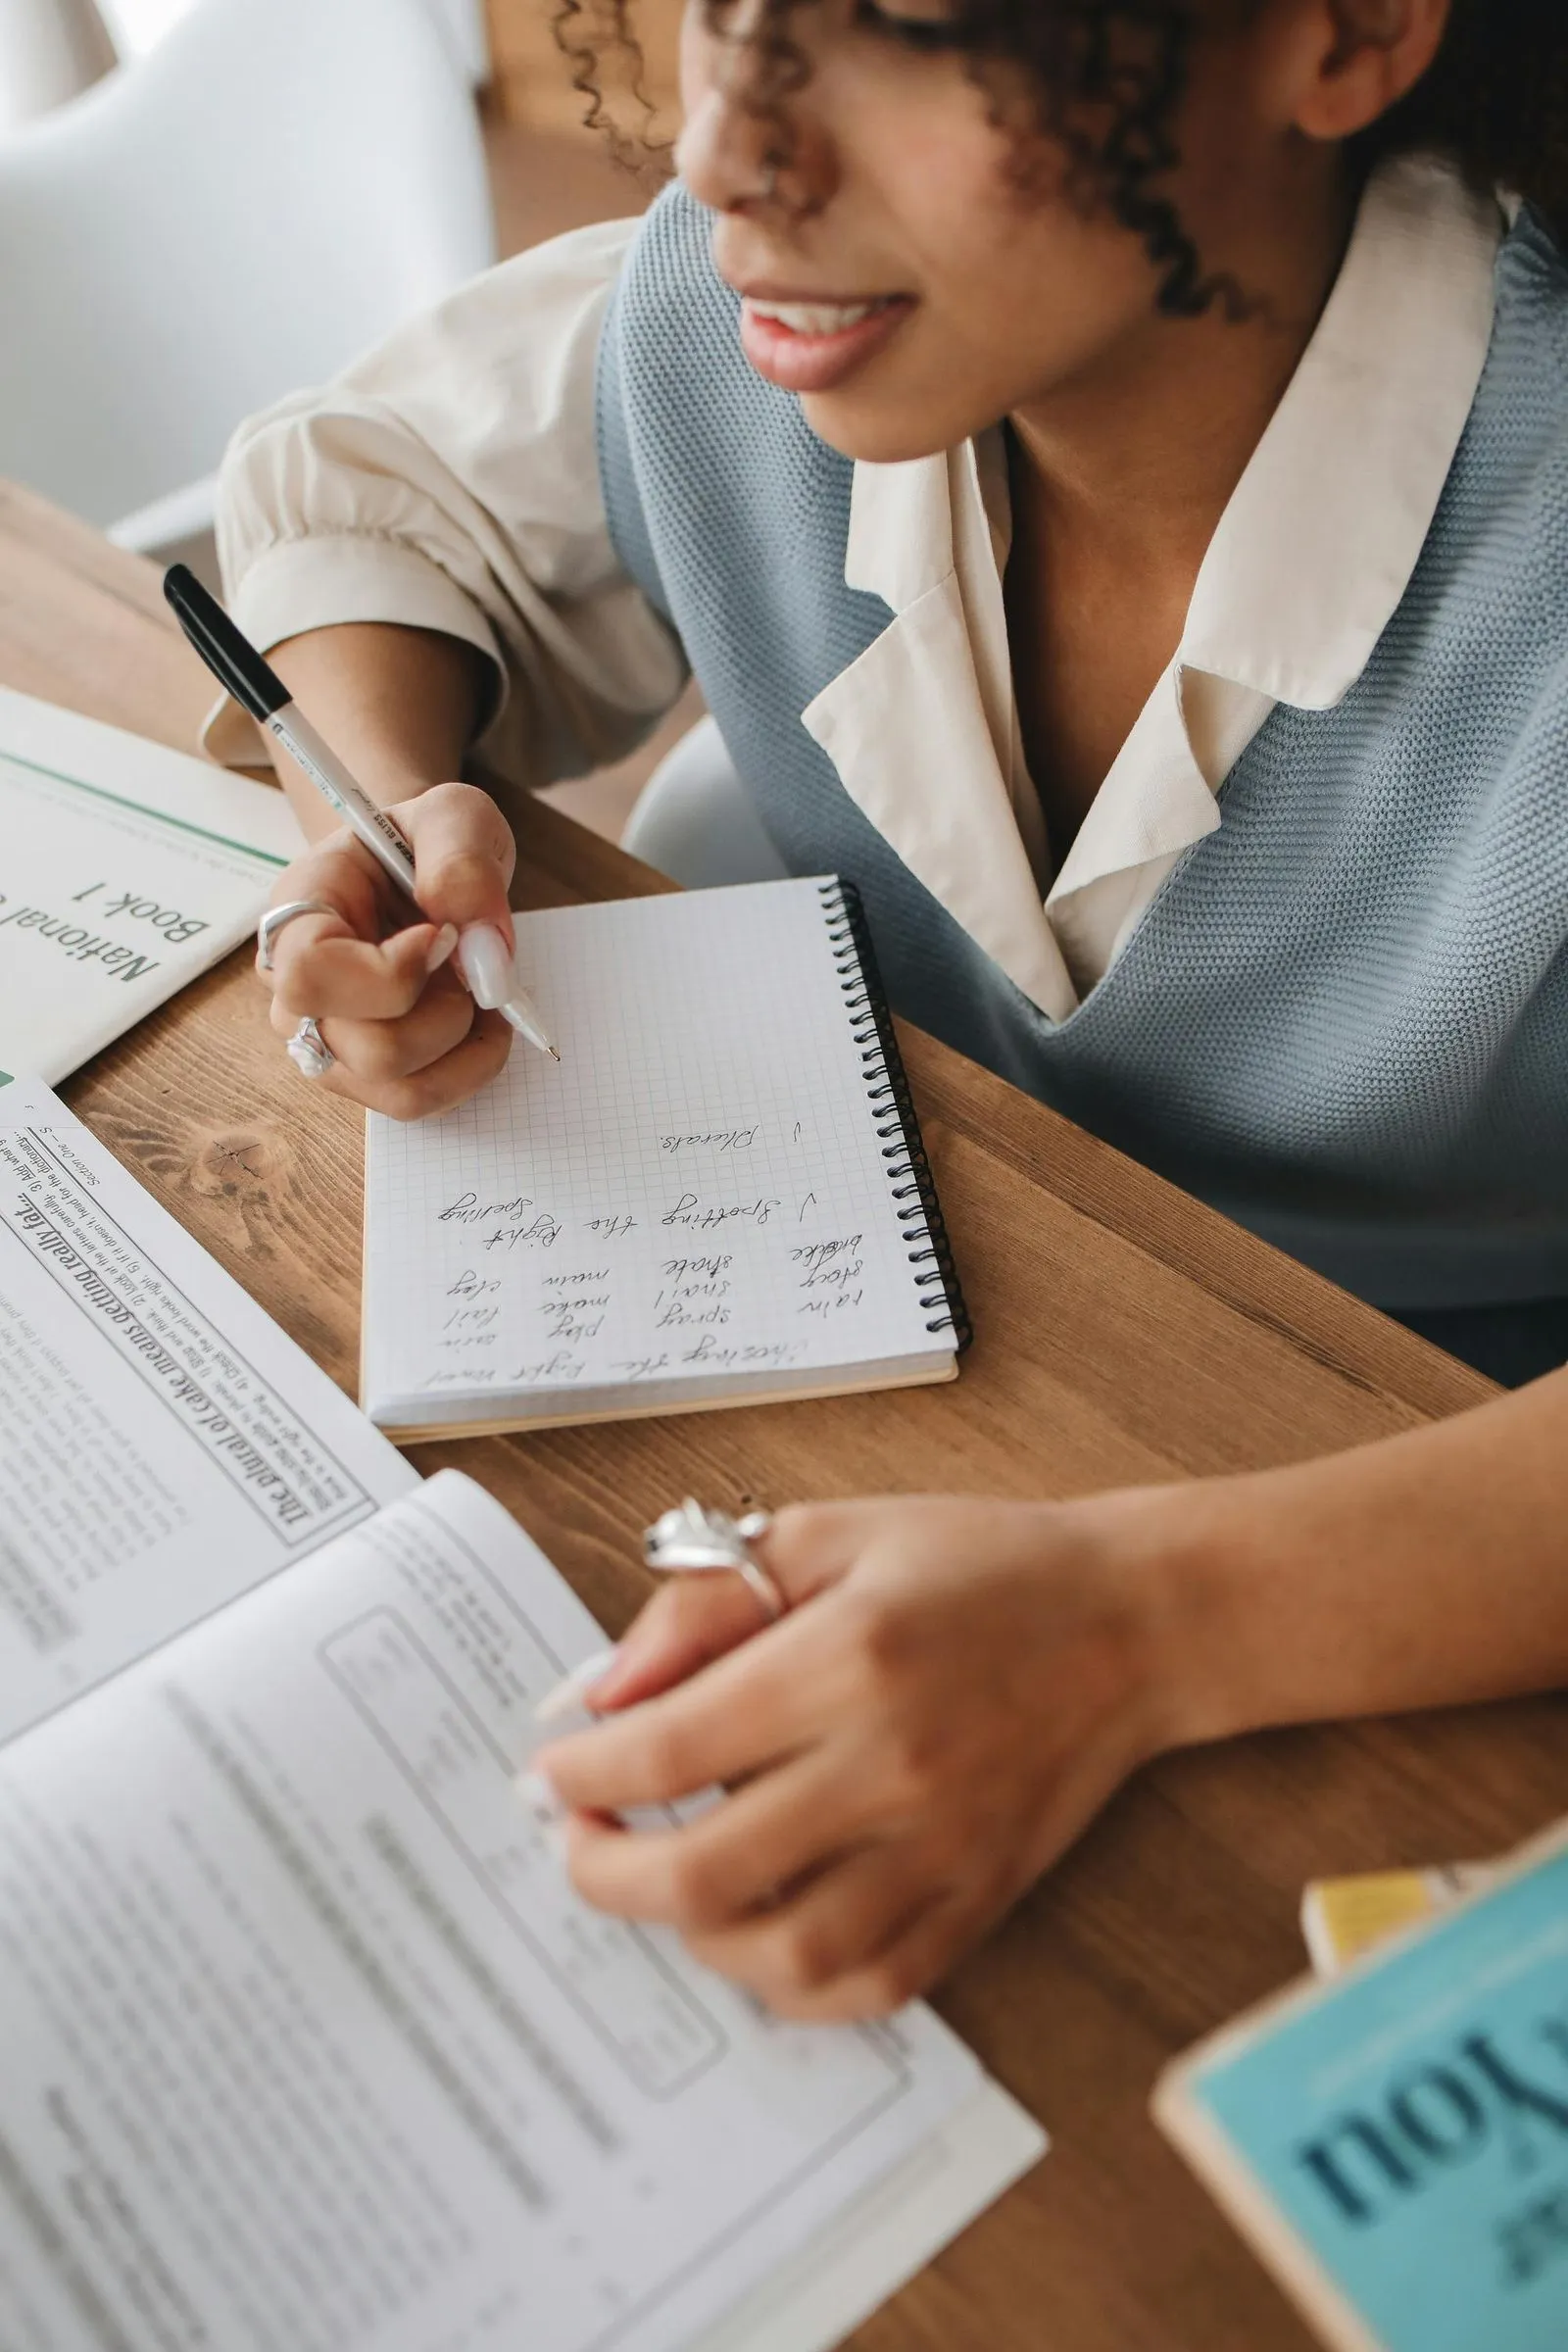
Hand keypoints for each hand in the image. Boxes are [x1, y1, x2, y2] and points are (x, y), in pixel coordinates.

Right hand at [260, 781, 515, 1117]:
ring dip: (463, 1043)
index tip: (441, 935)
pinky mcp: (365, 1076)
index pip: (311, 976)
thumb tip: (476, 942)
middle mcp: (295, 994)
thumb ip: (462, 860)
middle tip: (464, 959)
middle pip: (366, 1049)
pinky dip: (471, 1070)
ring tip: (476, 991)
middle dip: (446, 1012)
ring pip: (398, 1088)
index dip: (389, 973)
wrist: (417, 871)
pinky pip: (421, 1102)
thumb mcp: (453, 817)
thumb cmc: (422, 844)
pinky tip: (482, 1023)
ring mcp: (327, 1044)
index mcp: (297, 917)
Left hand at [533, 1495, 1173, 2021]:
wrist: (1131, 1621)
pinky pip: (869, 1988)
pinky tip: (756, 1933)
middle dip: (605, 1871)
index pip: (670, 1747)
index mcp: (847, 1658)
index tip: (550, 1772)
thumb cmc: (975, 1565)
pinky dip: (791, 1985)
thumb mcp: (828, 1535)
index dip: (584, 1773)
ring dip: (690, 1936)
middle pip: (705, 1872)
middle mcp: (892, 1765)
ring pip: (783, 1955)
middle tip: (577, 1842)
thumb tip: (605, 1693)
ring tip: (665, 1883)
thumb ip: (705, 1603)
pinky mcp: (979, 1899)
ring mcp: (942, 1848)